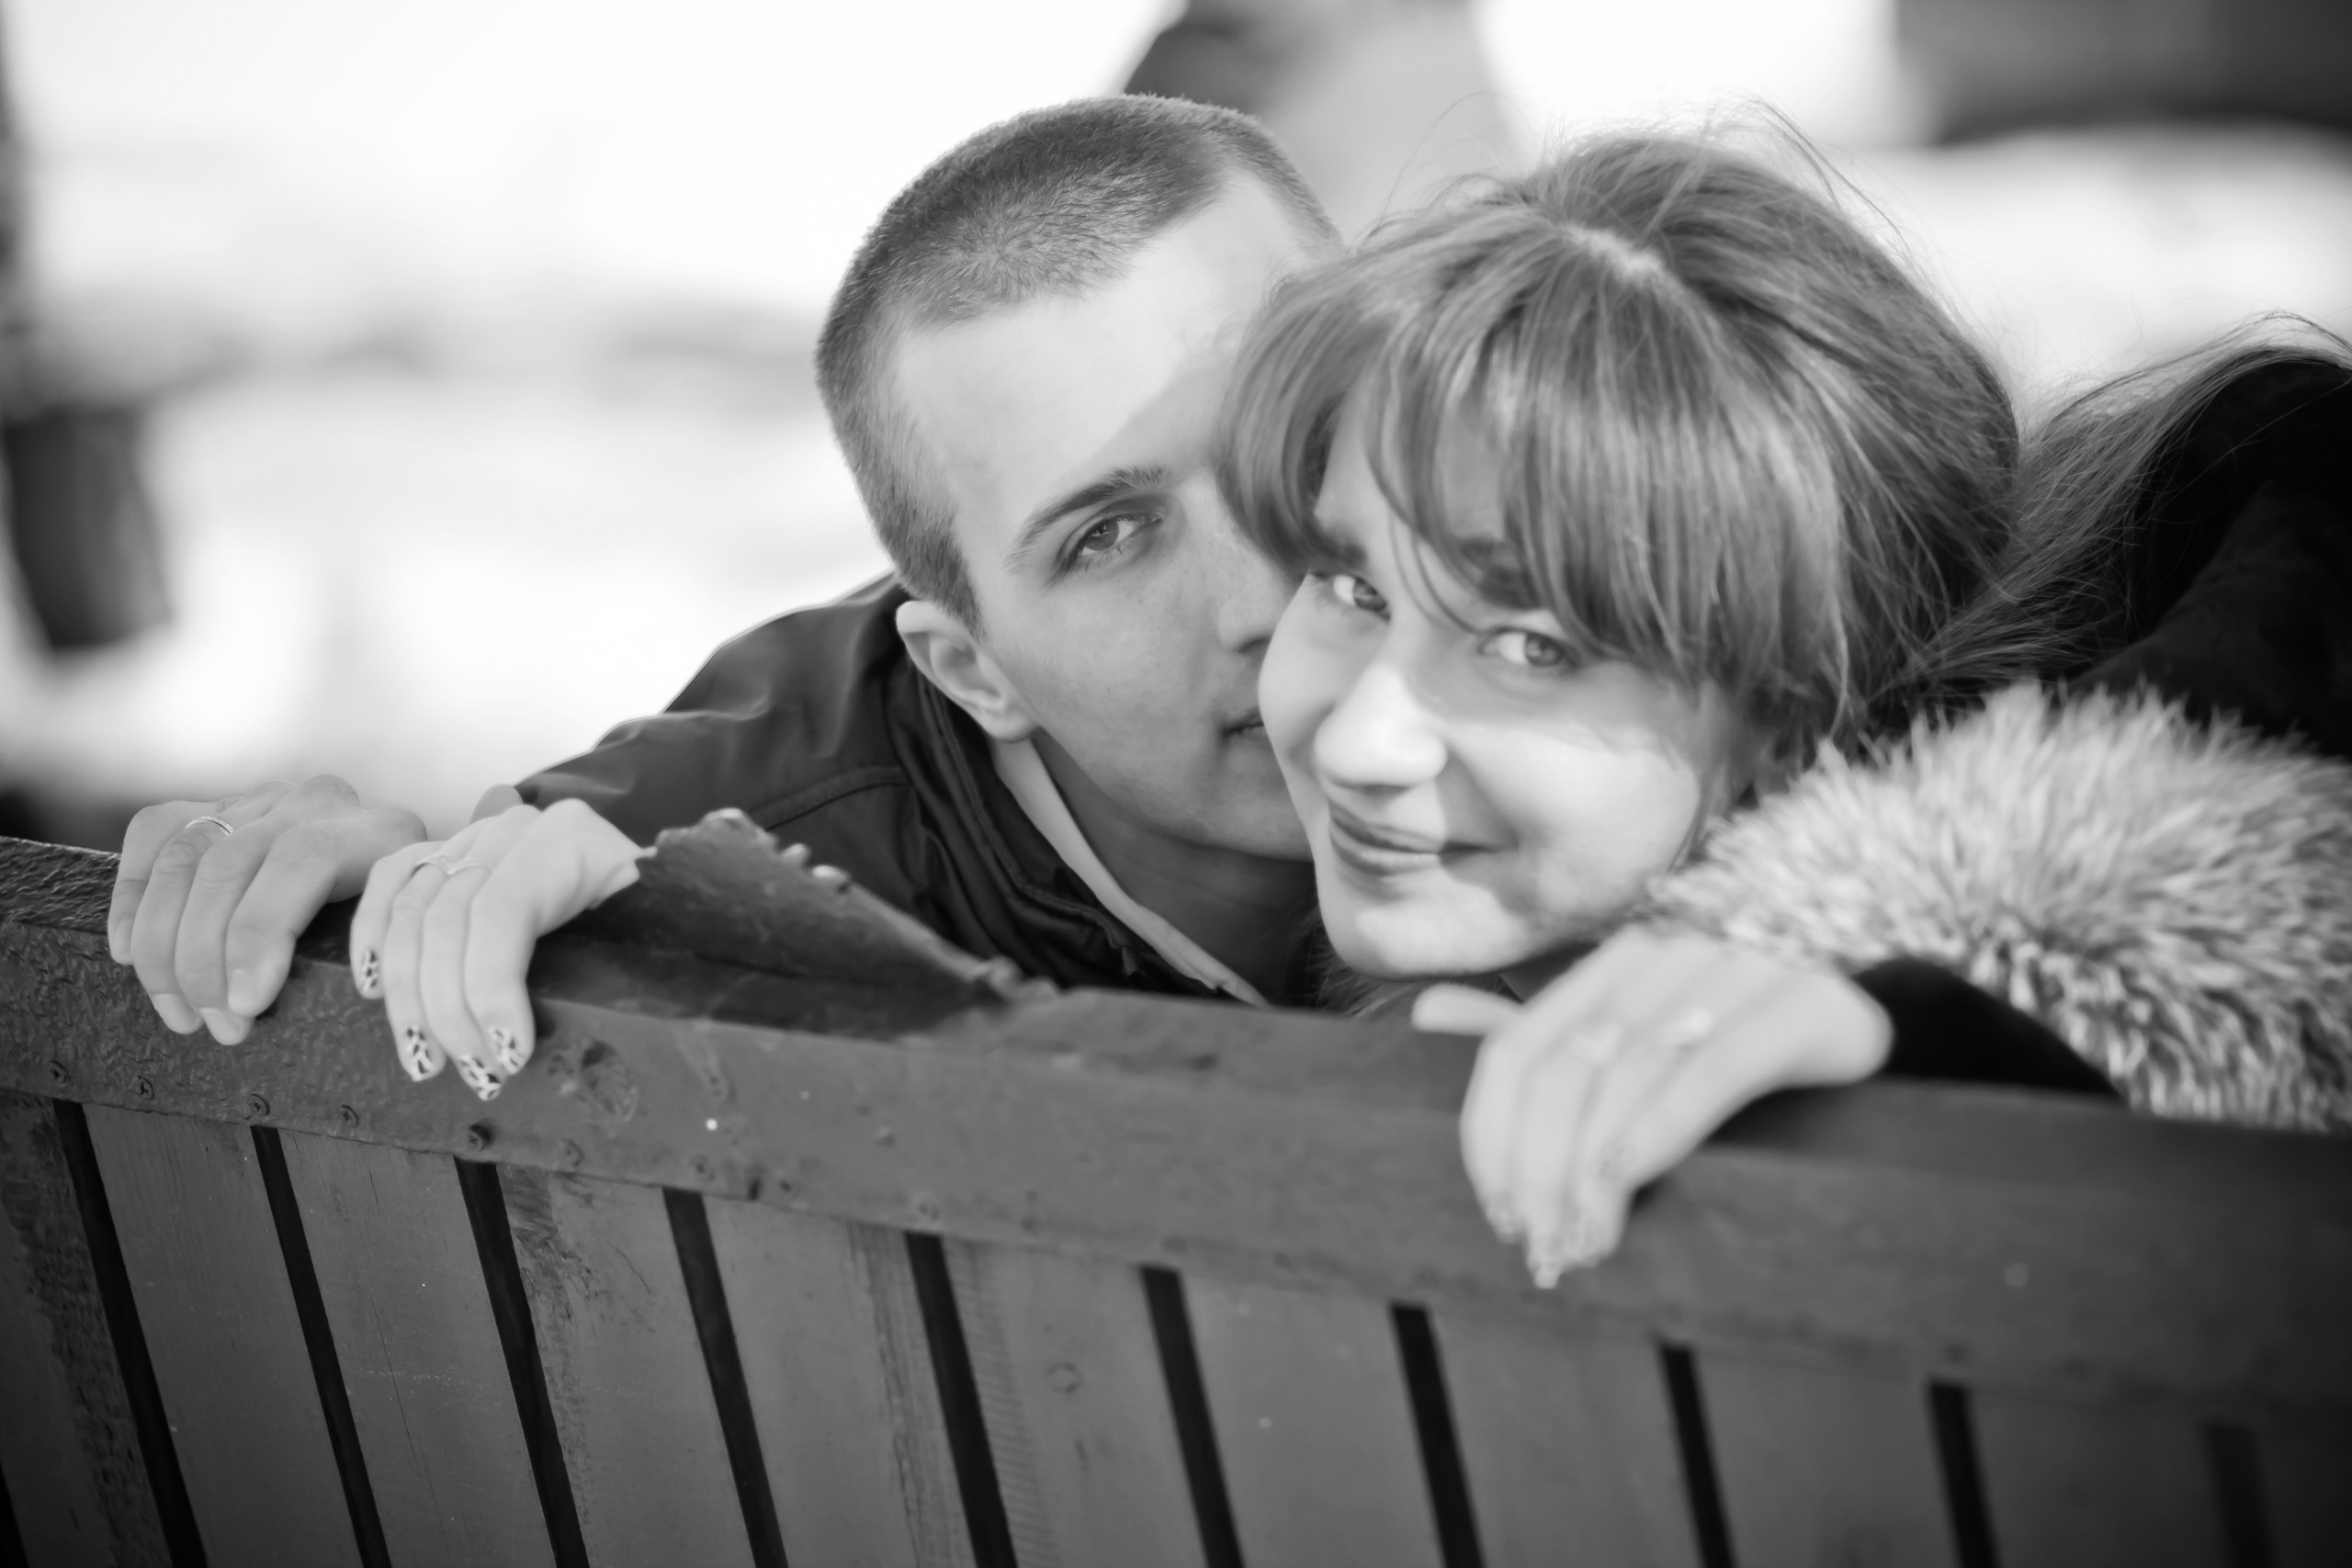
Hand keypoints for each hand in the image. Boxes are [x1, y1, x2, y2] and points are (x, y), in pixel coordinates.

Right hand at [111, 779, 425, 1043]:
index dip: (262, 931)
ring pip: (186, 855)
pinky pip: (155, 833)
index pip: (303, 858)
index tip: (246, 1004)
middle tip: (216, 1026)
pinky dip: (132, 895)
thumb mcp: (409, 941)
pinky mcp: (217, 806)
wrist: (394, 884)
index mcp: (382, 831)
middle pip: (231, 863)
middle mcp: (320, 802)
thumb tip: (349, 996)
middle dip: (207, 958)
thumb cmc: (397, 936)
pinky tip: (130, 954)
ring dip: (165, 945)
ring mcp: (265, 800)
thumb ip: (384, 954)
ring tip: (179, 1013)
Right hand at [352, 798, 645, 1098]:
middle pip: (448, 915)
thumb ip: (633, 959)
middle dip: (450, 1008)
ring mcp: (478, 836)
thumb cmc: (664, 924)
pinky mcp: (452, 853)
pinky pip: (393, 879)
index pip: (501, 911)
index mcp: (571, 838)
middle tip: (477, 1073)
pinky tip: (372, 988)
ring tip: (427, 1059)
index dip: (490, 989)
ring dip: (407, 994)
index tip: (510, 1057)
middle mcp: (516, 828)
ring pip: (412, 909)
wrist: (673, 892)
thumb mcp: (660, 932)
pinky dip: (372, 931)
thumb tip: (582, 1030)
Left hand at [1423, 929, 1890, 1282]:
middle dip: (1539, 1173)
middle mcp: (1664, 956)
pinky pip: (1709, 1071)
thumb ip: (1543, 1035)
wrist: (1889, 1024)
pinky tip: (1624, 1182)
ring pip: (1627, 1077)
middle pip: (1564, 1072)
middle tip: (1544, 1252)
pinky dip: (1655, 1129)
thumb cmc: (1745, 1047)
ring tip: (1584, 1246)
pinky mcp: (1803, 1007)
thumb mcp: (1640, 1041)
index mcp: (1613, 965)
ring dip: (1591, 1173)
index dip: (1494, 1139)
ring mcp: (1735, 972)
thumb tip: (1425, 1015)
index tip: (1500, 1217)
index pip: (1517, 1053)